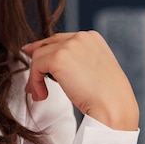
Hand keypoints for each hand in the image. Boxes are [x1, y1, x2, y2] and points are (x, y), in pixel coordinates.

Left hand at [21, 31, 138, 130]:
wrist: (113, 107)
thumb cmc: (107, 97)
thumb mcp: (93, 71)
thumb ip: (75, 62)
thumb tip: (49, 63)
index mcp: (92, 38)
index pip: (62, 40)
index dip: (46, 51)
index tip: (36, 62)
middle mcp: (82, 36)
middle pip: (48, 45)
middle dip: (37, 62)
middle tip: (32, 83)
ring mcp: (70, 45)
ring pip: (39, 56)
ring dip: (36, 77)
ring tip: (40, 95)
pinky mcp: (58, 57)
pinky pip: (36, 67)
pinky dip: (35, 82)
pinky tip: (43, 96)